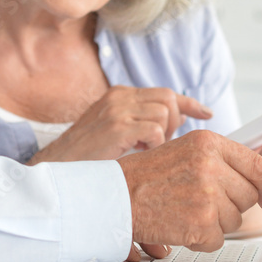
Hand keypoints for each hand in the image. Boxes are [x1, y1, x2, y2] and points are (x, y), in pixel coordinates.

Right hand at [27, 86, 211, 163]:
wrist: (55, 168)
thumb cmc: (86, 157)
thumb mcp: (117, 134)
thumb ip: (144, 124)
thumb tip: (178, 122)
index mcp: (119, 95)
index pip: (165, 92)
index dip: (189, 103)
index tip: (206, 113)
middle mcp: (119, 97)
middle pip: (169, 98)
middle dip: (174, 122)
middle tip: (160, 144)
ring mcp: (117, 110)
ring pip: (165, 113)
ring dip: (163, 135)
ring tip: (145, 150)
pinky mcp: (116, 127)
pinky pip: (155, 130)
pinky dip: (154, 144)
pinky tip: (138, 153)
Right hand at [117, 130, 261, 253]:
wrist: (116, 196)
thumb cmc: (146, 175)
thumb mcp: (186, 150)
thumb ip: (220, 159)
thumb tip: (257, 174)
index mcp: (209, 143)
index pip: (257, 164)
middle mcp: (211, 165)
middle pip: (249, 195)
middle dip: (233, 205)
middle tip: (207, 204)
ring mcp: (208, 195)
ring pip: (235, 219)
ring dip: (215, 222)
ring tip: (186, 210)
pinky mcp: (201, 223)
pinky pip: (219, 239)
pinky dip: (202, 239)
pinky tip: (181, 224)